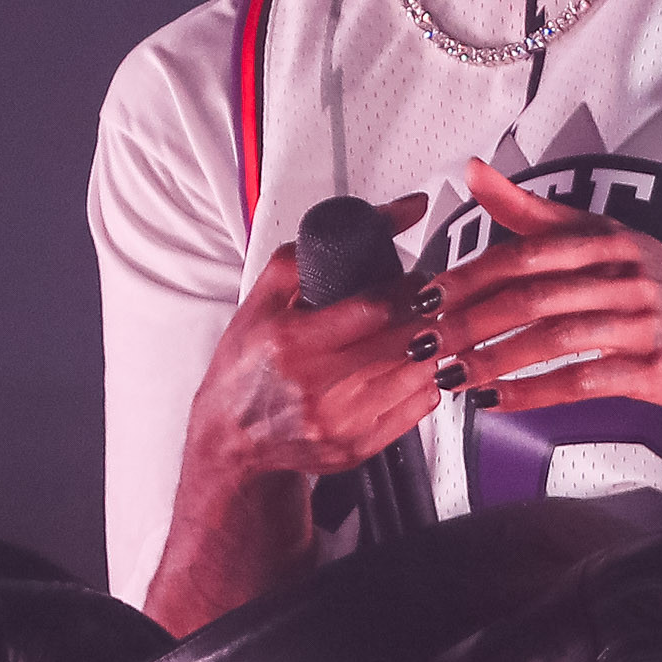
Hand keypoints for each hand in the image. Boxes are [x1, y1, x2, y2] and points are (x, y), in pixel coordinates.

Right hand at [175, 192, 447, 480]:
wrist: (231, 437)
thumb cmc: (247, 364)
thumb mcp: (263, 298)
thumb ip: (316, 250)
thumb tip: (392, 213)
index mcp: (292, 343)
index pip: (376, 309)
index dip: (410, 290)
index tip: (417, 281)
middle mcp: (316, 387)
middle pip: (403, 341)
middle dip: (427, 315)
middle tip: (429, 302)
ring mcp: (339, 423)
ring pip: (418, 375)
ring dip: (430, 348)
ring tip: (421, 332)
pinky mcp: (357, 447)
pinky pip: (417, 409)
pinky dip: (424, 381)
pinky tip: (410, 367)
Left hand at [432, 159, 661, 415]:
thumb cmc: (658, 284)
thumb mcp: (604, 236)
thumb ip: (534, 213)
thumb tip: (473, 171)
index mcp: (605, 240)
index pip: (525, 254)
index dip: (470, 276)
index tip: (425, 297)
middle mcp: (623, 275)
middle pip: (532, 297)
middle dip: (469, 323)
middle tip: (425, 344)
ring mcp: (640, 322)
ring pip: (553, 339)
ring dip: (494, 360)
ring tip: (451, 376)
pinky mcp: (651, 367)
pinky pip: (583, 380)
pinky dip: (534, 394)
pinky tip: (497, 402)